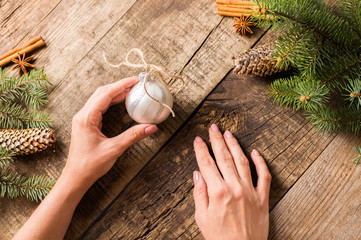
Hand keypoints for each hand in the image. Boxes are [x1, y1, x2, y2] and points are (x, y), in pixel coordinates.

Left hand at [62, 76, 157, 188]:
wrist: (75, 177)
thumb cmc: (90, 165)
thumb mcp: (114, 149)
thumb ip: (133, 136)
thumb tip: (151, 127)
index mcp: (86, 118)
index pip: (105, 94)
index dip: (122, 85)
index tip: (136, 80)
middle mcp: (83, 115)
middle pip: (102, 93)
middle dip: (120, 86)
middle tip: (136, 83)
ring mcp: (83, 119)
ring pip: (100, 98)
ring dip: (116, 93)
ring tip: (132, 90)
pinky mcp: (86, 123)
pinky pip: (99, 106)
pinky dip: (111, 101)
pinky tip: (122, 102)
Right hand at [193, 124, 270, 239]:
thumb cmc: (219, 238)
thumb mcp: (202, 218)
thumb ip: (199, 194)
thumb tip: (197, 175)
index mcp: (217, 192)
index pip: (207, 164)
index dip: (201, 150)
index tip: (198, 139)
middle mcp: (235, 187)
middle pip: (224, 157)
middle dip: (217, 140)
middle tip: (213, 128)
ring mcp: (250, 191)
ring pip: (242, 161)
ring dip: (235, 146)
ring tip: (229, 134)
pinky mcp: (262, 198)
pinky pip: (264, 176)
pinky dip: (261, 162)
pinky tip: (255, 152)